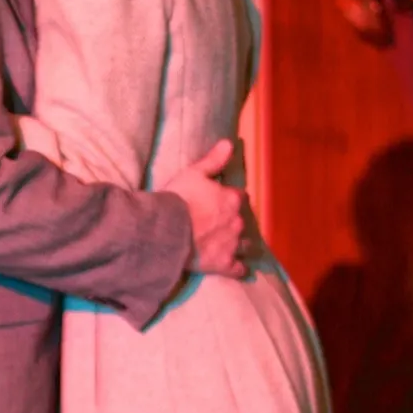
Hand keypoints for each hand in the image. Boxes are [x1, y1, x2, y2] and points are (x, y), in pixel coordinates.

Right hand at [164, 138, 250, 278]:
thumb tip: (230, 143)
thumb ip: (213, 160)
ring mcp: (232, 245)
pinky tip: (238, 269)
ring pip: (246, 245)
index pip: (239, 196)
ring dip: (242, 244)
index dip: (230, 197)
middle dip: (235, 220)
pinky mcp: (224, 265)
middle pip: (243, 220)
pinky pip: (239, 269)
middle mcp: (237, 222)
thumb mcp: (193, 173)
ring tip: (234, 245)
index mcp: (231, 199)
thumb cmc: (177, 199)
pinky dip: (239, 268)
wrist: (165, 232)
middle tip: (223, 222)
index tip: (222, 199)